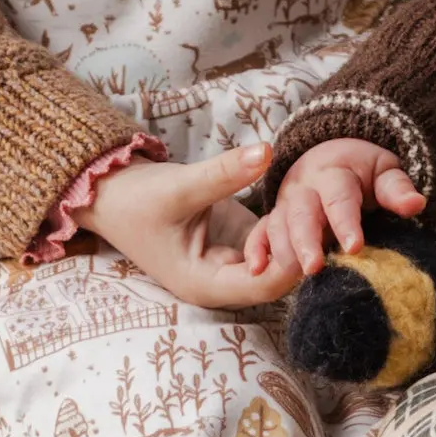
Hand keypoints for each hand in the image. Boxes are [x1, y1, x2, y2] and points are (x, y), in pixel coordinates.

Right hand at [84, 145, 301, 307]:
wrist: (110, 192)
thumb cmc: (133, 200)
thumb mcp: (179, 186)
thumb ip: (225, 173)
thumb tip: (267, 151)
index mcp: (204, 283)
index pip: (262, 285)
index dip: (291, 261)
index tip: (311, 228)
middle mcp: (222, 280)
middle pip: (278, 276)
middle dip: (301, 245)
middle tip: (325, 211)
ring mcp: (232, 260)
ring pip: (281, 256)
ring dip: (298, 231)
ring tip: (318, 200)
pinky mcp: (237, 239)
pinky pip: (273, 237)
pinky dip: (288, 220)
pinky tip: (304, 198)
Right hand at [251, 137, 425, 281]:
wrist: (329, 155)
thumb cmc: (363, 171)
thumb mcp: (384, 171)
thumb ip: (397, 189)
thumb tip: (416, 204)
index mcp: (334, 174)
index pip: (340, 199)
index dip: (346, 222)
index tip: (355, 247)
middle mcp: (304, 188)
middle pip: (302, 214)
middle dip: (306, 242)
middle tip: (314, 268)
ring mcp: (286, 204)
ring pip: (278, 226)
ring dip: (283, 251)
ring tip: (294, 276)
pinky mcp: (274, 218)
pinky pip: (258, 232)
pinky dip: (256, 249)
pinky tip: (257, 270)